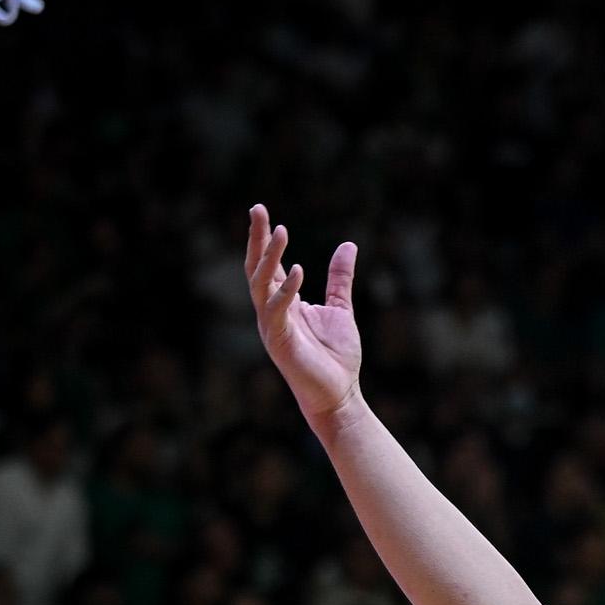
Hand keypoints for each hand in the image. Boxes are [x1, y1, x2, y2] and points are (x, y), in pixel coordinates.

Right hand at [245, 205, 362, 420]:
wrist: (340, 394)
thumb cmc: (336, 356)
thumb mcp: (340, 308)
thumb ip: (339, 279)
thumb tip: (347, 245)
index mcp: (282, 303)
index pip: (267, 265)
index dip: (264, 240)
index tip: (262, 212)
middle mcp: (272, 311)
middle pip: (257, 269)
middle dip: (257, 240)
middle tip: (258, 210)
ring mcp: (272, 326)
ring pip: (261, 285)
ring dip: (269, 258)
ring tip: (280, 231)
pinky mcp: (280, 342)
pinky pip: (276, 311)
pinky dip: (285, 290)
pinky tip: (296, 270)